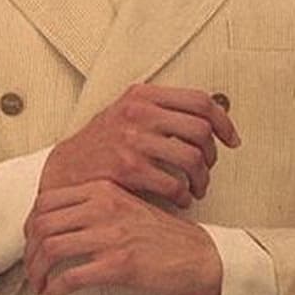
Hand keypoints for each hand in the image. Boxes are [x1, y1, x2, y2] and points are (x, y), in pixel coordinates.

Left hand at [24, 180, 223, 294]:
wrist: (202, 259)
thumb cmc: (167, 240)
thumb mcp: (128, 209)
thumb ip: (96, 209)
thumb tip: (58, 225)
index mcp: (105, 190)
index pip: (47, 200)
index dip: (30, 225)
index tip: (30, 243)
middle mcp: (105, 207)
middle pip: (43, 223)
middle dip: (29, 251)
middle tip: (30, 268)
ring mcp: (112, 235)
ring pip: (52, 249)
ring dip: (37, 272)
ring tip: (38, 284)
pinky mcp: (119, 265)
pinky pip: (71, 277)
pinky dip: (55, 289)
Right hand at [39, 85, 238, 208]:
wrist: (63, 170)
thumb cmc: (99, 146)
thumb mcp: (127, 114)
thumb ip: (161, 112)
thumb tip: (206, 120)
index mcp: (142, 95)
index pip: (199, 100)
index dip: (223, 122)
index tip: (230, 139)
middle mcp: (138, 112)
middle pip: (200, 129)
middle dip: (212, 155)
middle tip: (208, 169)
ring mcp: (132, 139)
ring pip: (191, 157)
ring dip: (202, 179)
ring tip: (197, 188)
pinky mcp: (127, 167)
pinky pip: (173, 183)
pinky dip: (183, 195)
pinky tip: (180, 200)